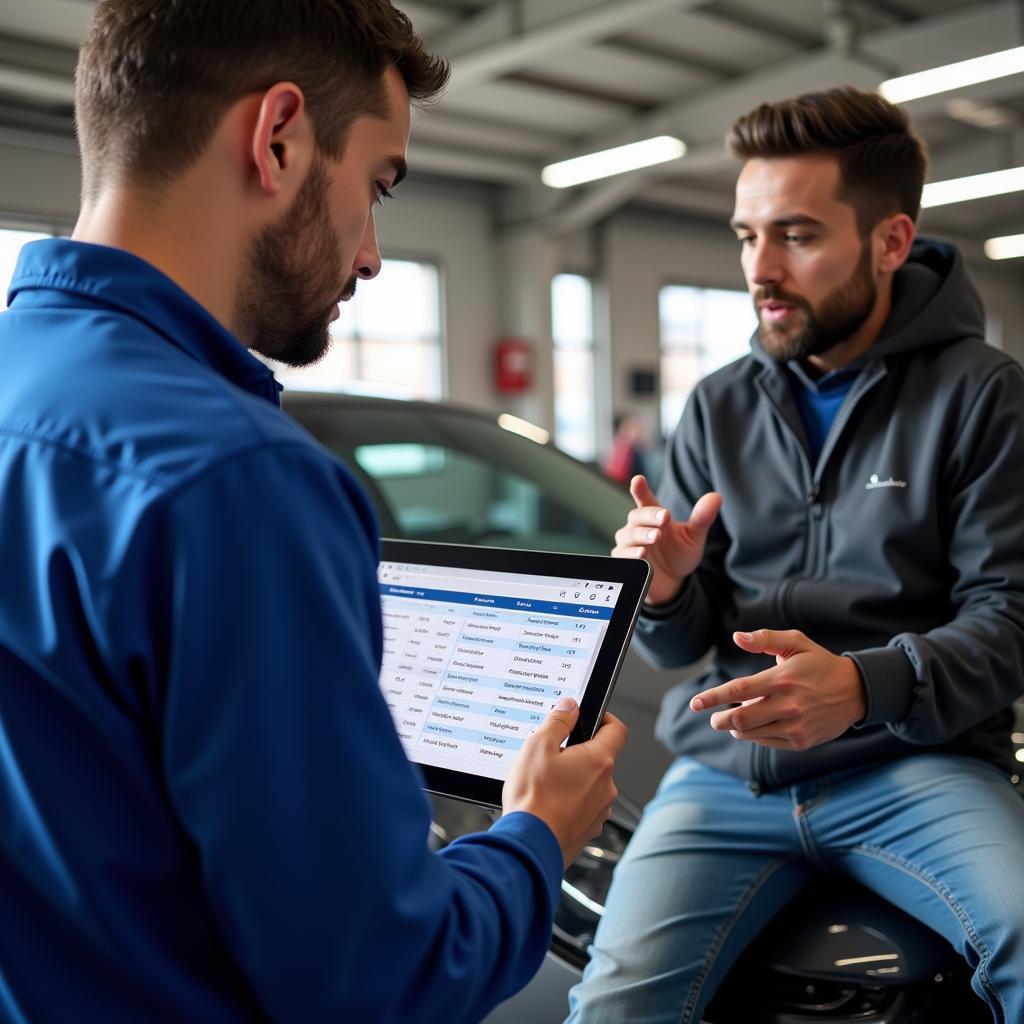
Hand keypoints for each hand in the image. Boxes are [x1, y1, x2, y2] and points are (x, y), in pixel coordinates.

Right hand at [503, 699, 626, 867]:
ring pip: (590, 784)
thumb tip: (570, 707)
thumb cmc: (534, 799)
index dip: (604, 718)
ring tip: (545, 783)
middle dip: (579, 753)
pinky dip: (569, 802)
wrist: (529, 845)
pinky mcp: (588, 828)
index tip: (591, 717)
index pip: (616, 729)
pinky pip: (583, 806)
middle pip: (599, 758)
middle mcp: (606, 786)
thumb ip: (558, 721)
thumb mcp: (538, 746)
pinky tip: (547, 803)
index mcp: (598, 761)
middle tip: (552, 755)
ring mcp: (599, 810)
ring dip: (574, 779)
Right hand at [611, 475, 721, 605]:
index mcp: (653, 516)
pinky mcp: (624, 561)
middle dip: (650, 516)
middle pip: (637, 516)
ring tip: (655, 536)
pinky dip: (631, 554)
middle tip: (665, 517)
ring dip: (642, 535)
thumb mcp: (694, 537)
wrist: (671, 582)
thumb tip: (716, 496)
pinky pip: (623, 555)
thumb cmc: (679, 554)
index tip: (638, 480)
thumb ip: (702, 518)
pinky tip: (641, 554)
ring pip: (629, 535)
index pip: (644, 499)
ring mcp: (628, 544)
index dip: (640, 489)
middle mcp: (637, 527)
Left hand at [689, 629, 866, 750]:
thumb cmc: (819, 663)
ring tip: (731, 721)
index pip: (738, 690)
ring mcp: (795, 726)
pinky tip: (751, 728)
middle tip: (713, 717)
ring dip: (734, 728)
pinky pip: (766, 742)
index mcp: (783, 679)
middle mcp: (788, 705)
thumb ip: (765, 639)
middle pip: (740, 718)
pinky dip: (753, 736)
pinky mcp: (801, 742)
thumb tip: (737, 637)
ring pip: (751, 733)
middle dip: (719, 719)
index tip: (695, 703)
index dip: (713, 697)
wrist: (856, 691)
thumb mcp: (796, 642)